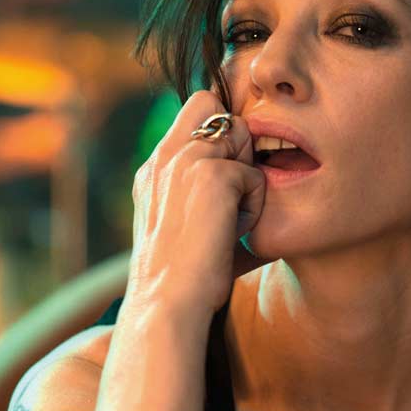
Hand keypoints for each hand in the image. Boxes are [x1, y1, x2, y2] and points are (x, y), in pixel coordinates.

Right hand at [125, 90, 268, 315]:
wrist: (166, 304)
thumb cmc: (184, 277)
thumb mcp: (182, 222)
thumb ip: (199, 189)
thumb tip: (248, 174)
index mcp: (154, 167)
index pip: (197, 107)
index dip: (221, 128)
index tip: (230, 171)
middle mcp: (165, 156)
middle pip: (217, 106)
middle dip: (237, 145)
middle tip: (230, 197)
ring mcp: (185, 161)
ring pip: (240, 135)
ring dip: (246, 176)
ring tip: (229, 219)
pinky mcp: (211, 176)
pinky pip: (255, 176)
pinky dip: (253, 206)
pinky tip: (232, 233)